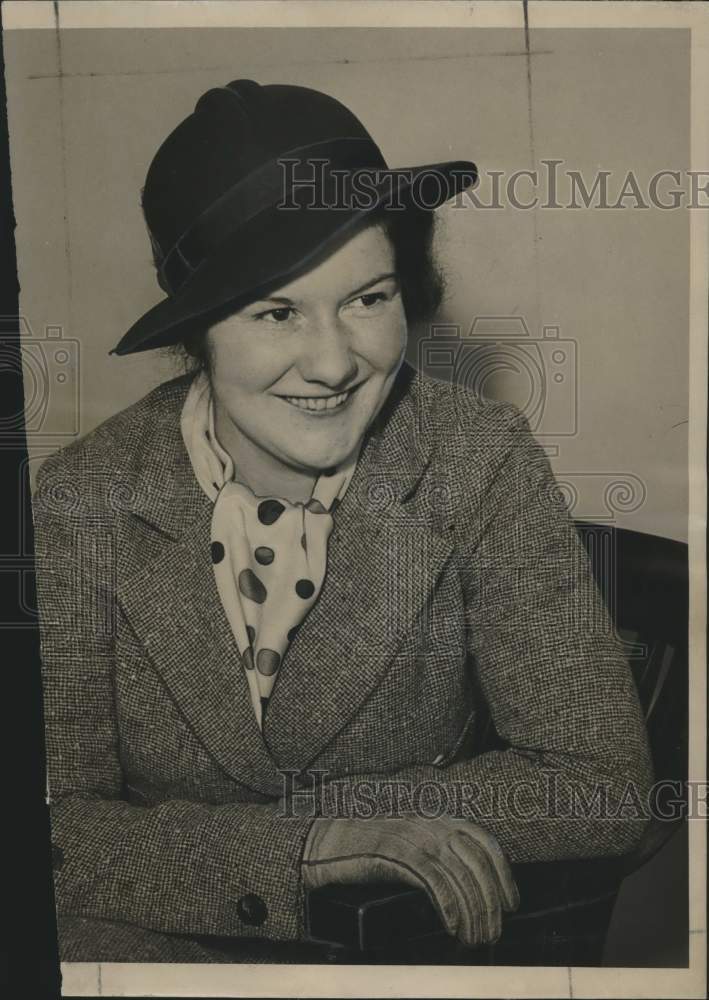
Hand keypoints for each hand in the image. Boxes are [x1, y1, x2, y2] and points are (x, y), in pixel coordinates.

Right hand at [301, 815, 518, 948]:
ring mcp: (416, 837)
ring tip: (474, 938)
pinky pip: (434, 882)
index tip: (511, 904)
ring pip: (459, 877)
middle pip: (477, 864)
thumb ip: (439, 851)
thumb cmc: (371, 846)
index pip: (485, 842)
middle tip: (493, 933)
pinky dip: (449, 907)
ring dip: (473, 913)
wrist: (330, 841)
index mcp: (440, 818)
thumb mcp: (413, 841)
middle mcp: (433, 824)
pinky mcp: (399, 853)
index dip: (504, 875)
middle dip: (490, 903)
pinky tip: (452, 926)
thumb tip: (472, 886)